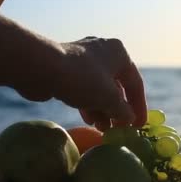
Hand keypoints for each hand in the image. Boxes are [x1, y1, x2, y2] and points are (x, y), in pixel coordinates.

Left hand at [14, 37, 146, 130]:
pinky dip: (89, 104)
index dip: (139, 107)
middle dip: (118, 109)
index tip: (139, 126)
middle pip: (117, 86)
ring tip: (103, 128)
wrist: (41, 67)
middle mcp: (104, 52)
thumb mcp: (109, 98)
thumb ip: (123, 110)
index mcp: (119, 54)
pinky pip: (84, 88)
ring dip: (103, 109)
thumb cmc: (82, 79)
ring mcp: (84, 59)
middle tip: (119, 129)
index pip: (135, 83)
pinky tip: (89, 120)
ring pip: (99, 88)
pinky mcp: (67, 68)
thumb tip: (129, 119)